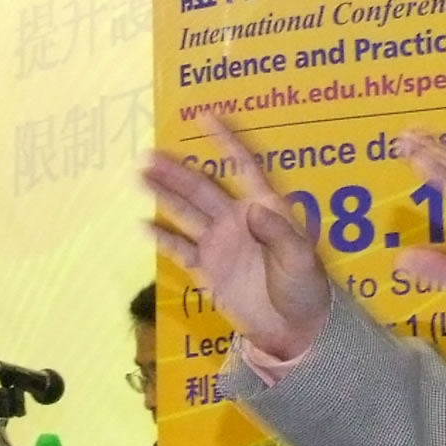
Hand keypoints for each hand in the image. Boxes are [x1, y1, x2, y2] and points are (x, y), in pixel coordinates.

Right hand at [141, 111, 332, 364]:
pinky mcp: (207, 268)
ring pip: (186, 212)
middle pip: (203, 188)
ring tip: (141, 176)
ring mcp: (220, 243)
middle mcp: (238, 219)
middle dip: (177, 171)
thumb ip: (278, 233)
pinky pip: (180, 249)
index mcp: (265, 208)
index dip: (225, 140)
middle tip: (150, 154)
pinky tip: (143, 224)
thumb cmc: (305, 290)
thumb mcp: (300, 260)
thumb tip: (251, 209)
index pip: (243, 166)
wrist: (294, 330)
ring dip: (164, 194)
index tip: (205, 115)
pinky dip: (163, 237)